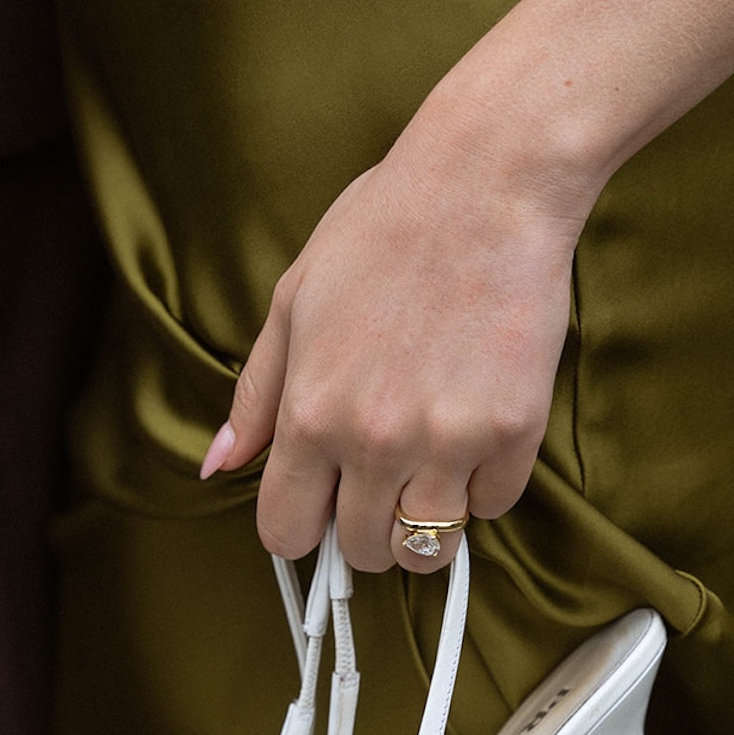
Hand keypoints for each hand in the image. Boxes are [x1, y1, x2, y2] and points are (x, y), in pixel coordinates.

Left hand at [199, 80, 584, 573]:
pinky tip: (476, 431)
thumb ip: (256, 396)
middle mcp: (375, 441)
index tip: (319, 507)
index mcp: (311, 413)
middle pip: (362, 552)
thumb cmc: (384, 229)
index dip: (299, 527)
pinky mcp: (515, 432)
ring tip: (430, 468)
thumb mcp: (293, 304)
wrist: (487, 183)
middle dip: (365, 526)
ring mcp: (449, 441)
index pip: (286, 533)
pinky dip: (484, 484)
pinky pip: (494, 506)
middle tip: (380, 477)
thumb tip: (218, 464)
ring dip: (425, 521)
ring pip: (429, 549)